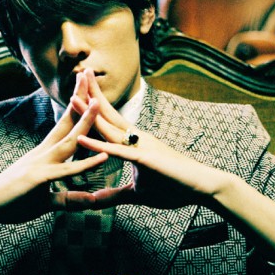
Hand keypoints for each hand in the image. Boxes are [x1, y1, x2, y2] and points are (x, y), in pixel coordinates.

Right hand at [0, 74, 109, 271]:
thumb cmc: (12, 201)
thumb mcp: (46, 200)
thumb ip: (68, 198)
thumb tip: (89, 199)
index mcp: (45, 153)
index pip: (63, 124)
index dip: (76, 105)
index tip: (85, 87)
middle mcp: (43, 153)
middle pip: (66, 122)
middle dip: (79, 98)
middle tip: (90, 74)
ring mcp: (41, 164)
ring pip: (69, 141)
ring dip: (84, 122)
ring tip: (99, 104)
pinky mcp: (39, 179)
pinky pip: (66, 170)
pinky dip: (85, 164)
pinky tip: (102, 156)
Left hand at [71, 70, 224, 208]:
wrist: (203, 187)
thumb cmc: (174, 188)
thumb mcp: (137, 194)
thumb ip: (114, 195)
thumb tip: (95, 200)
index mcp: (134, 141)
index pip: (110, 119)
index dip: (94, 104)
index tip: (78, 90)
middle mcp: (137, 137)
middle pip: (108, 113)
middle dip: (91, 95)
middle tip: (76, 75)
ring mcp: (141, 145)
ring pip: (110, 127)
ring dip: (89, 113)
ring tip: (71, 98)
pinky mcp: (145, 158)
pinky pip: (118, 150)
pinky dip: (98, 144)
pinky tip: (81, 138)